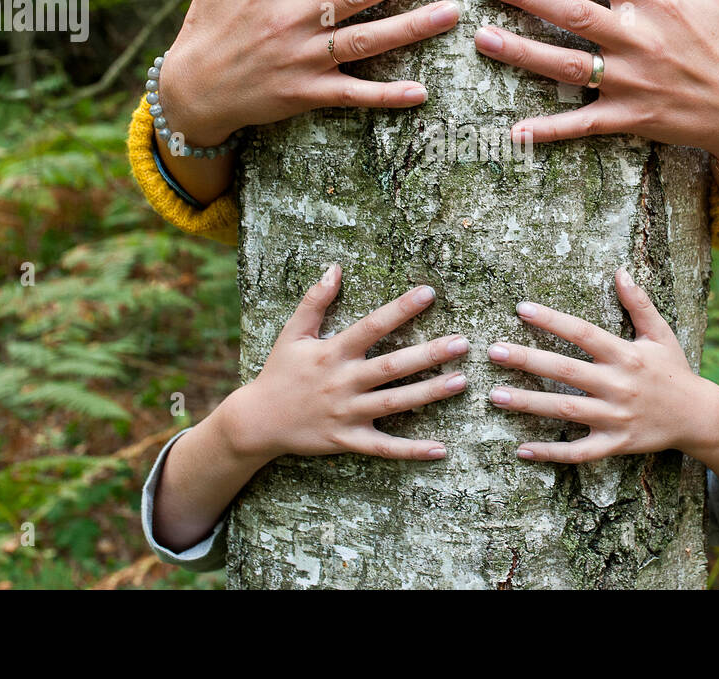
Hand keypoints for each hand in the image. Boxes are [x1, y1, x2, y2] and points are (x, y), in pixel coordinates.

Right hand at [159, 0, 459, 147]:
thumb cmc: (208, 24)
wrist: (191, 90)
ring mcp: (304, 57)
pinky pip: (352, 94)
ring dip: (410, 28)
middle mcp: (295, 17)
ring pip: (365, 40)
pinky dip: (386, 95)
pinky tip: (421, 91)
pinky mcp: (307, 92)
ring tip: (451, 13)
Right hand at [220, 263, 468, 462]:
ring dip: (429, 393)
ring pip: (394, 404)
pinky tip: (440, 449)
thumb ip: (315, 300)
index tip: (429, 293)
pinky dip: (411, 451)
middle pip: (391, 367)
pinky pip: (383, 448)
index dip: (400, 309)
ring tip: (461, 381)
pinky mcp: (347, 440)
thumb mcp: (292, 333)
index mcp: (332, 352)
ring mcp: (346, 413)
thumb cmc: (279, 372)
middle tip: (461, 343)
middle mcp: (342, 382)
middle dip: (428, 354)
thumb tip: (335, 268)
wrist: (257, 421)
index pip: (372, 326)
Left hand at [474, 0, 718, 207]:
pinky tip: (516, 132)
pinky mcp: (629, 116)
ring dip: (524, 53)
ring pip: (568, 66)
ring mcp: (631, 81)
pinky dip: (551, 130)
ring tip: (482, 38)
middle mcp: (638, 40)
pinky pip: (584, 124)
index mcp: (654, 3)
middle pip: (573, 13)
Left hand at [487, 267, 718, 462]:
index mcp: (625, 356)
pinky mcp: (615, 443)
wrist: (698, 417)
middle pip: (565, 371)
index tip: (521, 309)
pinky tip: (522, 449)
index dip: (552, 320)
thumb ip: (639, 303)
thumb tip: (620, 270)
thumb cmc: (673, 371)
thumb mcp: (660, 334)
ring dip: (529, 403)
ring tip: (496, 395)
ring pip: (566, 410)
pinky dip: (551, 452)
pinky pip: (579, 451)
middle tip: (493, 351)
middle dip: (527, 360)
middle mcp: (618, 385)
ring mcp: (615, 417)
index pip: (583, 333)